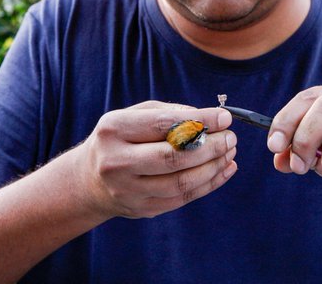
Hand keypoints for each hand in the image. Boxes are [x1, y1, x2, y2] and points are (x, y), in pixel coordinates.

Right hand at [77, 101, 236, 219]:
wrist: (90, 180)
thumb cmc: (121, 139)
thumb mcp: (134, 115)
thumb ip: (169, 112)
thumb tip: (210, 118)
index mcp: (114, 129)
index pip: (164, 124)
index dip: (199, 121)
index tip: (225, 117)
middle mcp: (117, 161)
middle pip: (173, 156)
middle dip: (210, 146)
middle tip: (231, 138)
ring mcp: (128, 190)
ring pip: (181, 181)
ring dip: (213, 166)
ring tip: (230, 152)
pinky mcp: (142, 209)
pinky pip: (183, 197)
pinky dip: (209, 184)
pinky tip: (224, 169)